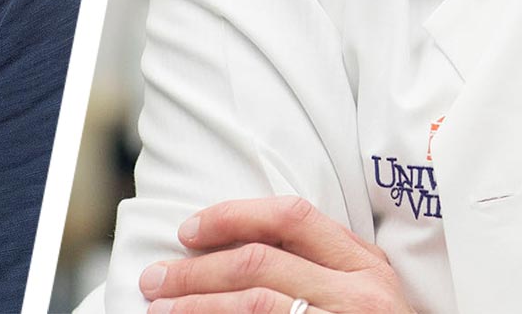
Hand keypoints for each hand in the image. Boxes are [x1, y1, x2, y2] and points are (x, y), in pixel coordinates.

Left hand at [137, 196, 414, 313]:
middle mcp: (359, 294)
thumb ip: (319, 264)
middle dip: (196, 270)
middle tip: (155, 278)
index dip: (233, 216)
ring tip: (161, 309)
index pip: (292, 217)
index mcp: (366, 265)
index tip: (189, 229)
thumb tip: (231, 247)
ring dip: (196, 306)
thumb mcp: (363, 293)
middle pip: (260, 264)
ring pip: (254, 304)